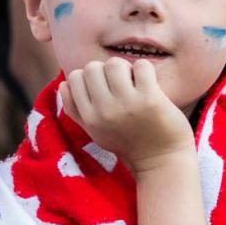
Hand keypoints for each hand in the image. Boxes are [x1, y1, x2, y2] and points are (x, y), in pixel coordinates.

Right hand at [60, 58, 194, 175]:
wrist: (162, 161)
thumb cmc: (129, 143)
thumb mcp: (97, 132)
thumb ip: (76, 111)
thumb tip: (63, 84)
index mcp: (90, 118)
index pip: (74, 78)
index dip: (90, 77)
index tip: (104, 86)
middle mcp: (105, 111)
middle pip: (92, 67)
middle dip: (106, 70)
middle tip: (121, 83)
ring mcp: (127, 104)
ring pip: (114, 64)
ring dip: (125, 68)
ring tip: (134, 81)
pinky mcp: (150, 98)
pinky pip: (141, 66)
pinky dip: (145, 69)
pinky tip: (149, 82)